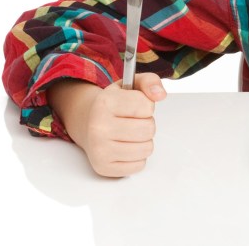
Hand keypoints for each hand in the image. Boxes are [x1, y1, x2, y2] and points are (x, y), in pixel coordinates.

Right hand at [48, 73, 166, 176]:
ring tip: (130, 133)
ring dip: (144, 140)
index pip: (147, 106)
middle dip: (147, 123)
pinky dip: (137, 156)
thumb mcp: (131, 84)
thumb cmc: (114, 105)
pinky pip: (139, 165)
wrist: (87, 123)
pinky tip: (125, 146)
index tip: (136, 105)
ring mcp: (99, 149)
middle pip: (148, 129)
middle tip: (134, 121)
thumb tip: (160, 94)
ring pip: (146, 148)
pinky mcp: (103, 167)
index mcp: (105, 102)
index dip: (147, 105)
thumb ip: (150, 81)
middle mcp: (98, 127)